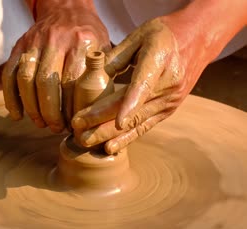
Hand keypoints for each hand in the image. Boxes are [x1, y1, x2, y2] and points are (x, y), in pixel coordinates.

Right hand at [2, 0, 109, 132]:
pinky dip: (11, 98)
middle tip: (55, 128)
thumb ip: (103, 74)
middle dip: (50, 112)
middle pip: (47, 83)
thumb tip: (101, 109)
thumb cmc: (88, 35)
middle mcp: (56, 40)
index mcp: (81, 41)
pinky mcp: (19, 46)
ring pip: (26, 80)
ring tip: (40, 123)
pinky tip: (17, 115)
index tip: (73, 124)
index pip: (73, 82)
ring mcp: (34, 42)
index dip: (71, 108)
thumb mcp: (104, 47)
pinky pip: (9, 75)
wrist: (66, 8)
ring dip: (32, 108)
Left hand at [71, 12, 230, 153]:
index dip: (130, 105)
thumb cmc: (163, 34)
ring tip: (85, 141)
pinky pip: (145, 127)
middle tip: (77, 129)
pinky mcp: (168, 110)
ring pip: (137, 123)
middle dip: (102, 121)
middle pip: (133, 109)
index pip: (143, 86)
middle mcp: (167, 85)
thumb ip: (115, 57)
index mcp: (159, 61)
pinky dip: (126, 138)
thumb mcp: (139, 35)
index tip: (117, 122)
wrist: (198, 40)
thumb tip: (91, 76)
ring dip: (109, 134)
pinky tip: (109, 147)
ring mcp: (170, 101)